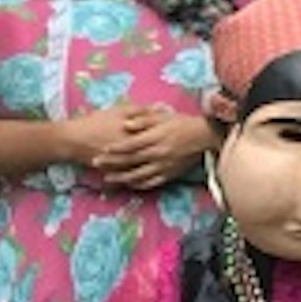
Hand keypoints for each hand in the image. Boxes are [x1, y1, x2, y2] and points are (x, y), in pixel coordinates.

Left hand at [91, 105, 211, 192]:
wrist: (204, 136)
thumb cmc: (182, 123)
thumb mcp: (163, 117)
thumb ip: (144, 119)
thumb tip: (126, 124)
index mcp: (155, 138)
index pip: (130, 144)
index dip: (115, 148)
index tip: (101, 149)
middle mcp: (158, 153)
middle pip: (130, 160)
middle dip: (111, 163)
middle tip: (96, 164)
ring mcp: (163, 165)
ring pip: (139, 174)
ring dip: (121, 177)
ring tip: (108, 179)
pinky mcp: (170, 174)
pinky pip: (152, 182)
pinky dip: (139, 184)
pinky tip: (130, 184)